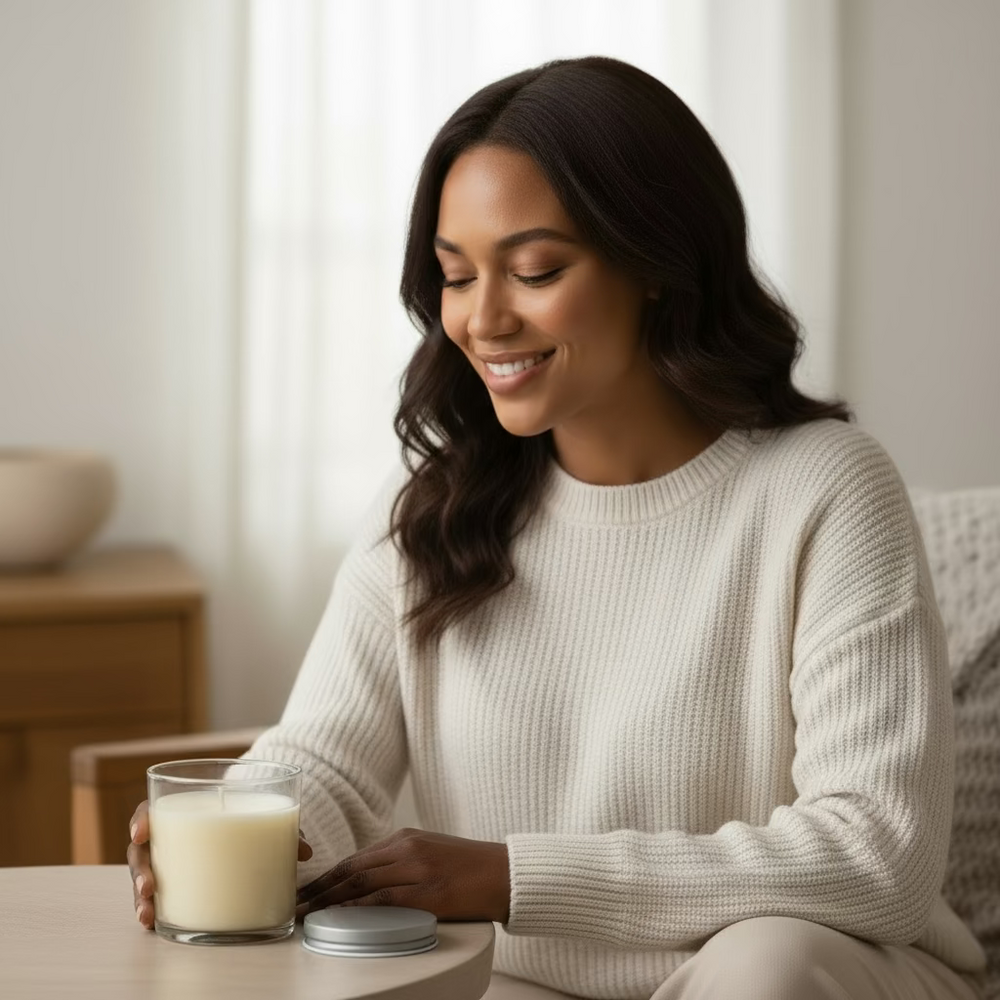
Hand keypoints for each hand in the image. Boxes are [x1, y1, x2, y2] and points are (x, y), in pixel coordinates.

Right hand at [126, 799, 314, 929]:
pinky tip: (154, 924)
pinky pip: (157, 897)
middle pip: (142, 850)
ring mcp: (168, 863)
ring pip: (145, 877)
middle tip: (150, 887)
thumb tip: (305, 852)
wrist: (247, 826)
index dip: (142, 819)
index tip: (142, 832)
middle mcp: (169, 837)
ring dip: (142, 897)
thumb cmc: (248, 817)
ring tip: (148, 915)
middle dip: (141, 870)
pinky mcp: (174, 886)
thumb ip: (282, 830)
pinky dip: (153, 911)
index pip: (153, 809)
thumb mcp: (263, 818)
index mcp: (185, 810)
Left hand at [295, 827, 509, 922]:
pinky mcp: (430, 892)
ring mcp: (418, 869)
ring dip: (329, 901)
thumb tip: (368, 882)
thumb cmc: (470, 868)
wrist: (506, 872)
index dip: (325, 876)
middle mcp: (407, 848)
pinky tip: (341, 918)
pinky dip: (358, 909)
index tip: (303, 890)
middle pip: (352, 869)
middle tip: (293, 905)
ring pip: (362, 884)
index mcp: (406, 837)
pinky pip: (386, 900)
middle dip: (318, 889)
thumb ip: (402, 861)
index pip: (355, 858)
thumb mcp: (431, 853)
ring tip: (306, 915)